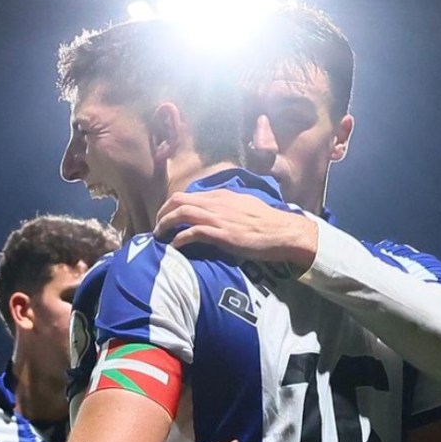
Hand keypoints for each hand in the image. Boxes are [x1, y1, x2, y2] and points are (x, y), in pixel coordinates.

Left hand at [154, 189, 317, 268]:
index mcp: (221, 195)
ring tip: (159, 236)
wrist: (283, 232)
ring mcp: (218, 218)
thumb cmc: (267, 223)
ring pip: (181, 213)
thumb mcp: (244, 207)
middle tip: (157, 227)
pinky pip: (192, 232)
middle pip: (178, 200)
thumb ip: (227, 207)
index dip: (172, 206)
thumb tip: (215, 214)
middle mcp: (216, 203)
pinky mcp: (221, 234)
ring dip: (165, 224)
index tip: (166, 218)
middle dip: (162, 213)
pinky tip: (174, 246)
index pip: (188, 195)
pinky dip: (179, 239)